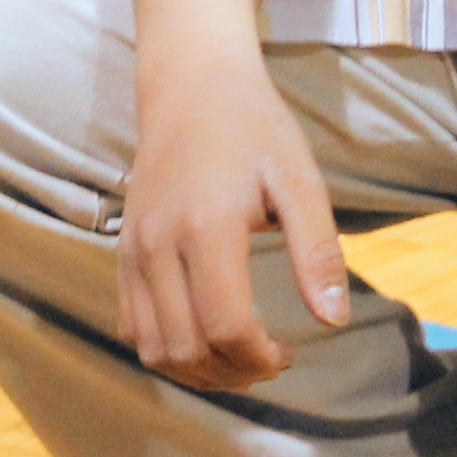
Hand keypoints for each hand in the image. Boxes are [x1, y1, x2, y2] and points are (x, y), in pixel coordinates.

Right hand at [115, 45, 345, 391]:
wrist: (190, 85)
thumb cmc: (254, 128)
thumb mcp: (299, 180)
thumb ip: (317, 251)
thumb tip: (334, 321)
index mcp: (207, 226)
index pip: (225, 325)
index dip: (260, 357)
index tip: (289, 353)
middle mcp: (158, 243)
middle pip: (186, 346)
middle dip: (233, 371)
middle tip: (269, 361)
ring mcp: (133, 249)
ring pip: (151, 346)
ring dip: (196, 370)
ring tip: (237, 359)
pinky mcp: (122, 251)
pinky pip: (130, 325)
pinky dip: (164, 349)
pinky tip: (202, 338)